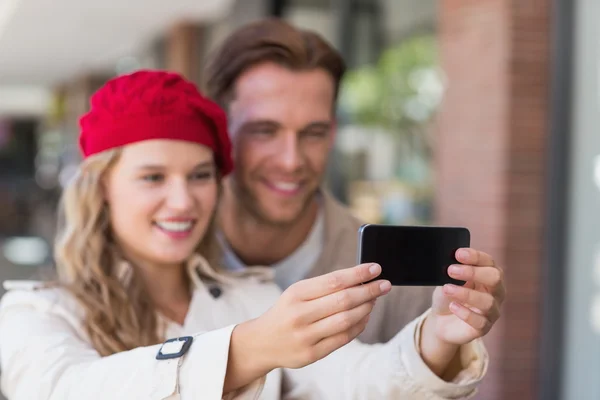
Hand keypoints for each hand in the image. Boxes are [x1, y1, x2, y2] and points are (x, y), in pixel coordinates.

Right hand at [228, 263, 390, 386]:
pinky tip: (365, 317)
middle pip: (343, 300)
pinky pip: (343, 338)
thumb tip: (360, 279)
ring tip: (375, 300)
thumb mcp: (297, 293)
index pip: (334, 280)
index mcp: (296, 294)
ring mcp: (306, 336)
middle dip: (369, 290)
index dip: (358, 274)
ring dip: (366, 308)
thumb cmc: (286, 312)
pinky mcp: (312, 354)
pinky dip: (358, 326)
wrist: (261, 342)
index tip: (376, 268)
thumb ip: (324, 287)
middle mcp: (300, 315)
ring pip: (346, 320)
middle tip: (384, 284)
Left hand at [420, 248, 505, 376]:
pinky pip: (480, 322)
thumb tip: (451, 264)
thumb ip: (452, 272)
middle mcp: (496, 291)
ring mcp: (492, 310)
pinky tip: (453, 306)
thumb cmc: (449, 294)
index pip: (488, 261)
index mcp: (488, 274)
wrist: (441, 319)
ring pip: (488, 302)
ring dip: (466, 293)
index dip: (475, 256)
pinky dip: (465, 313)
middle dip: (473, 272)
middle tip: (451, 270)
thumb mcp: (448, 279)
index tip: (458, 254)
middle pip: (495, 278)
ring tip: (447, 289)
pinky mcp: (484, 327)